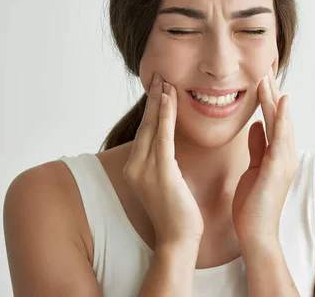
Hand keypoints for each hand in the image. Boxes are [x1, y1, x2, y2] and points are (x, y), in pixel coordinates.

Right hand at [123, 73, 203, 245]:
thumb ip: (165, 162)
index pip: (146, 131)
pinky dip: (165, 116)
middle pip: (146, 124)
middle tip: (160, 75)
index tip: (159, 88)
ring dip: (159, 101)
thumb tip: (171, 145)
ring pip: (153, 126)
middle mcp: (135, 166)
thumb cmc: (178, 213)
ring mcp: (145, 169)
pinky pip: (162, 137)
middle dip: (153, 98)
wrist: (179, 239)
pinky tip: (169, 99)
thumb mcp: (168, 182)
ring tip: (165, 80)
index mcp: (136, 168)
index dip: (152, 108)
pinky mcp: (160, 172)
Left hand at [232, 67, 298, 242]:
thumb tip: (258, 126)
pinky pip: (281, 138)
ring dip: (275, 100)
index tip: (261, 80)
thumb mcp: (253, 169)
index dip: (269, 99)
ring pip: (282, 123)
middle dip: (272, 93)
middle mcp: (286, 155)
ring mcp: (285, 161)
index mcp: (278, 155)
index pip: (274, 121)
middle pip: (280, 118)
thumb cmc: (253, 204)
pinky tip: (280, 102)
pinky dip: (281, 119)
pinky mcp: (278, 168)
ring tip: (268, 78)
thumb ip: (257, 147)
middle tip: (265, 70)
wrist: (255, 233)